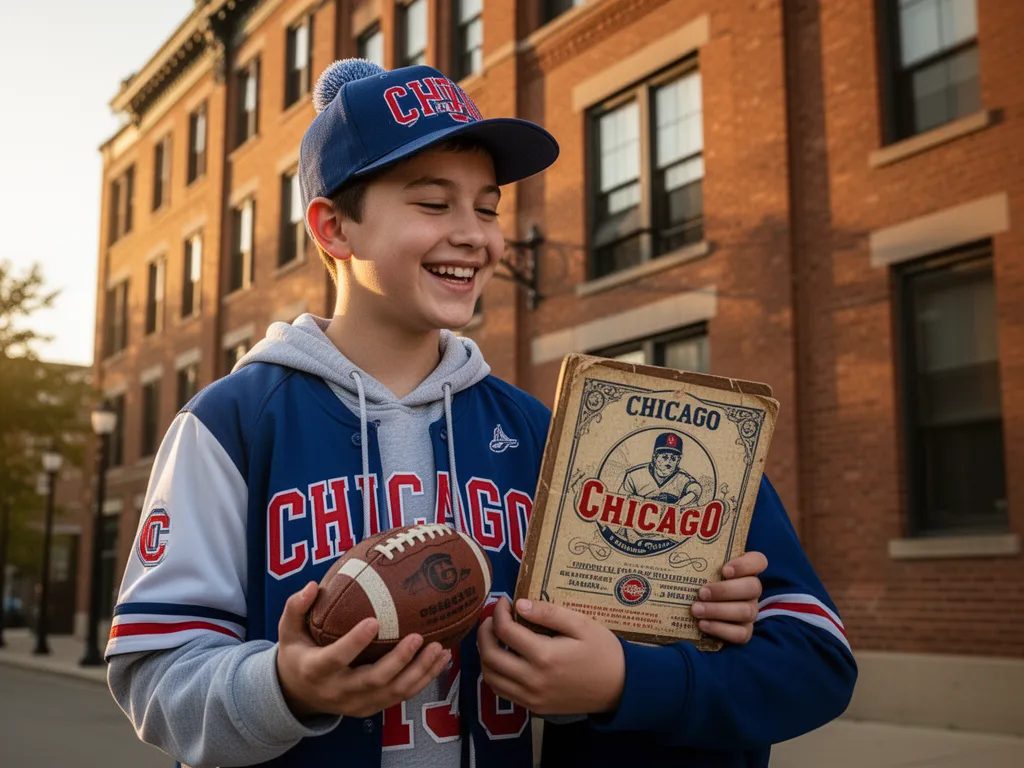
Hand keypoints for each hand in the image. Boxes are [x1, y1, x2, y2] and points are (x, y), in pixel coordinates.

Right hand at [276, 582, 450, 718]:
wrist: (297, 696)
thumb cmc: (297, 654)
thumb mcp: (288, 632)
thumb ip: (295, 608)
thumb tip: (311, 586)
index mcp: (316, 670)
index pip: (336, 658)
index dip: (355, 643)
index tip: (375, 621)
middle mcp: (339, 691)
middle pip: (374, 680)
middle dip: (399, 660)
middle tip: (419, 637)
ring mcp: (358, 703)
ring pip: (394, 692)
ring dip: (420, 672)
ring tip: (440, 649)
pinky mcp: (372, 707)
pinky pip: (401, 696)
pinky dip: (424, 679)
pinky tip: (441, 659)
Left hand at [478, 597, 623, 715]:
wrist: (620, 687)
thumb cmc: (603, 651)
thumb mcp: (581, 624)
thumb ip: (549, 613)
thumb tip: (519, 604)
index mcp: (545, 656)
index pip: (505, 631)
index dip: (499, 612)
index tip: (506, 601)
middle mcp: (533, 680)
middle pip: (490, 656)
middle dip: (484, 632)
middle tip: (492, 618)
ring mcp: (532, 697)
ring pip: (491, 678)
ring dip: (485, 654)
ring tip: (494, 637)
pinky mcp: (535, 707)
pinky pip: (503, 692)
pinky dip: (495, 674)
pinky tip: (505, 658)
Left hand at [690, 551, 766, 643]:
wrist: (695, 611)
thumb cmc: (697, 582)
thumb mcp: (698, 569)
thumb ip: (694, 559)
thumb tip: (664, 546)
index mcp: (744, 570)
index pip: (759, 561)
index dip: (745, 564)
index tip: (724, 570)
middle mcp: (751, 590)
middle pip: (753, 587)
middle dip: (725, 590)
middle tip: (701, 592)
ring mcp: (750, 611)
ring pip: (747, 611)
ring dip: (719, 610)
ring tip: (696, 610)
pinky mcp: (744, 631)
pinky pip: (741, 634)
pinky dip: (721, 629)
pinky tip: (703, 624)